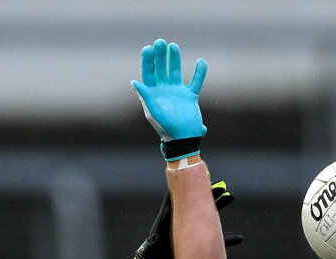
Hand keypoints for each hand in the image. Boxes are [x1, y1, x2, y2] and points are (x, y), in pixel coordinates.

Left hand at [132, 39, 206, 159]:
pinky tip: (201, 61)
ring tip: (173, 46)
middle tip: (160, 42)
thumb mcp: (152, 111)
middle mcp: (164, 91)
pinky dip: (199, 72)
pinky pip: (196, 81)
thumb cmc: (165, 127)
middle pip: (161, 69)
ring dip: (174, 59)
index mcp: (153, 94)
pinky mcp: (190, 96)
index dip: (147, 61)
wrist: (183, 139)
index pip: (148, 74)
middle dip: (160, 56)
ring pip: (175, 71)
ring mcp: (177, 92)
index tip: (148, 49)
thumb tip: (134, 82)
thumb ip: (144, 96)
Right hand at [135, 180, 243, 258]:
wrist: (159, 258)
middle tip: (221, 188)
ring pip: (184, 199)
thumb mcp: (205, 244)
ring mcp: (174, 214)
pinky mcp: (163, 217)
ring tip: (200, 185)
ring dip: (190, 191)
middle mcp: (185, 214)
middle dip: (209, 194)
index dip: (219, 201)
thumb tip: (242, 237)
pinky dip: (170, 197)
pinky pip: (167, 204)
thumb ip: (223, 240)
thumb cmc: (180, 252)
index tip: (229, 195)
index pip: (209, 207)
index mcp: (196, 220)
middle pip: (199, 200)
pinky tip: (173, 190)